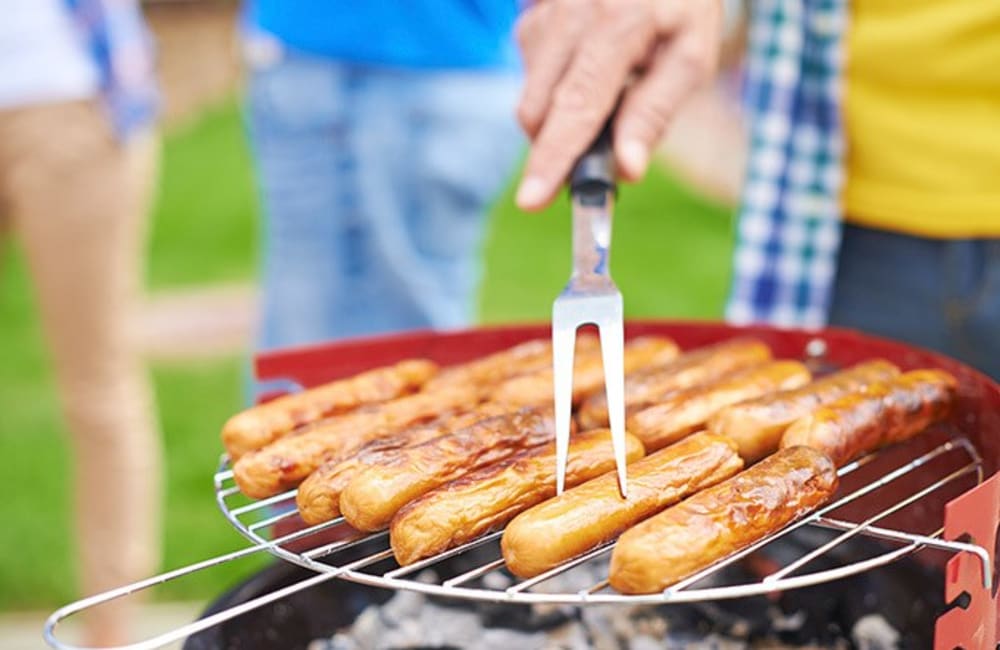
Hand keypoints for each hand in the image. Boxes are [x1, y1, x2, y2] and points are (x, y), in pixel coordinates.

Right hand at [514, 0, 722, 210]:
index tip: (531, 200)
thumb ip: (655, 112)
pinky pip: (532, 73)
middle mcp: (573, 13)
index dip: (553, 157)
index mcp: (619, 24)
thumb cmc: (681, 9)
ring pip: (531, 96)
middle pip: (539, 109)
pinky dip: (554, 88)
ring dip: (559, 116)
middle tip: (591, 159)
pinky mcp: (533, 14)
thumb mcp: (690, 57)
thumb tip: (627, 169)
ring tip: (605, 92)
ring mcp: (547, 12)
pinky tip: (586, 69)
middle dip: (555, 148)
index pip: (578, 105)